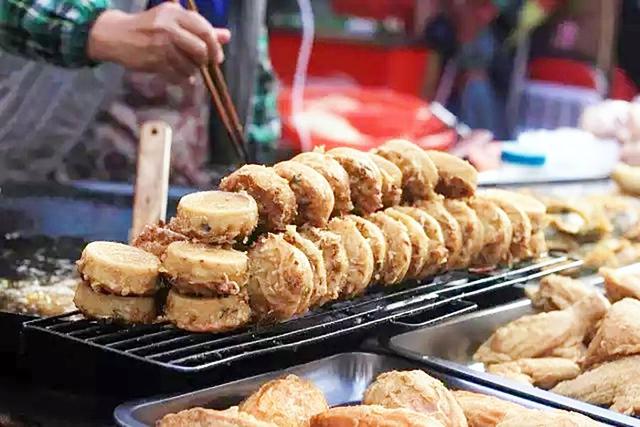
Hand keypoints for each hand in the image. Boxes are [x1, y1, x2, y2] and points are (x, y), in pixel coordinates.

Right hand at [87, 3, 230, 81]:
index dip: (215, 46)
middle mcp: (168, 26)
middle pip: (200, 49)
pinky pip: (178, 75)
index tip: (217, 57)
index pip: (204, 30)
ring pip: (190, 65)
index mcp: (175, 13)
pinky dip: (183, 78)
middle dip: (206, 60)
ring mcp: (160, 44)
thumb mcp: (174, 21)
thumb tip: (227, 36)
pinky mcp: (154, 61)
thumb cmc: (150, 27)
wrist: (117, 35)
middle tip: (204, 65)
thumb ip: (201, 29)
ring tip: (188, 69)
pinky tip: (181, 76)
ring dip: (193, 71)